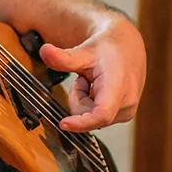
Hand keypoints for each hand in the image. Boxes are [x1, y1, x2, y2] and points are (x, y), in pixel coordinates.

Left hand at [40, 16, 146, 131]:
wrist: (127, 47)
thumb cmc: (109, 49)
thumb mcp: (84, 51)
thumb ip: (63, 57)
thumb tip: (44, 51)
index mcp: (118, 86)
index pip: (101, 114)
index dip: (82, 123)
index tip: (64, 123)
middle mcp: (126, 103)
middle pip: (87, 114)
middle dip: (78, 98)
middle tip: (84, 78)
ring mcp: (127, 111)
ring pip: (91, 118)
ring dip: (85, 100)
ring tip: (94, 82)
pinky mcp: (124, 115)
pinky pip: (97, 118)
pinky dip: (92, 104)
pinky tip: (99, 89)